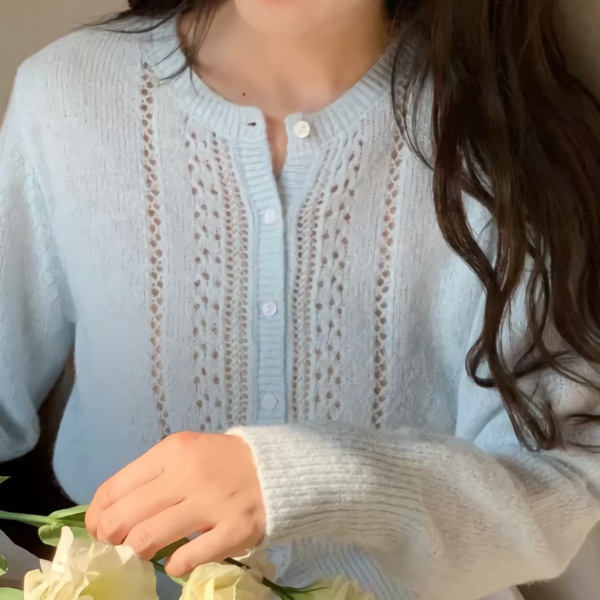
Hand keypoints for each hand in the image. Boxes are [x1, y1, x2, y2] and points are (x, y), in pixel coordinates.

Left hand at [85, 432, 265, 576]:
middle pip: (122, 518)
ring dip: (136, 553)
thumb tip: (110, 511)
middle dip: (110, 539)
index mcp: (173, 451)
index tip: (99, 528)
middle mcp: (188, 474)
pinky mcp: (233, 530)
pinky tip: (177, 561)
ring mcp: (211, 503)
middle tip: (118, 545)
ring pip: (146, 540)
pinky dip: (174, 566)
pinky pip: (187, 560)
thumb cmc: (224, 461)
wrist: (278, 467)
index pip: (113, 489)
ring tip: (144, 552)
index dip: (96, 516)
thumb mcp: (186, 452)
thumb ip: (152, 475)